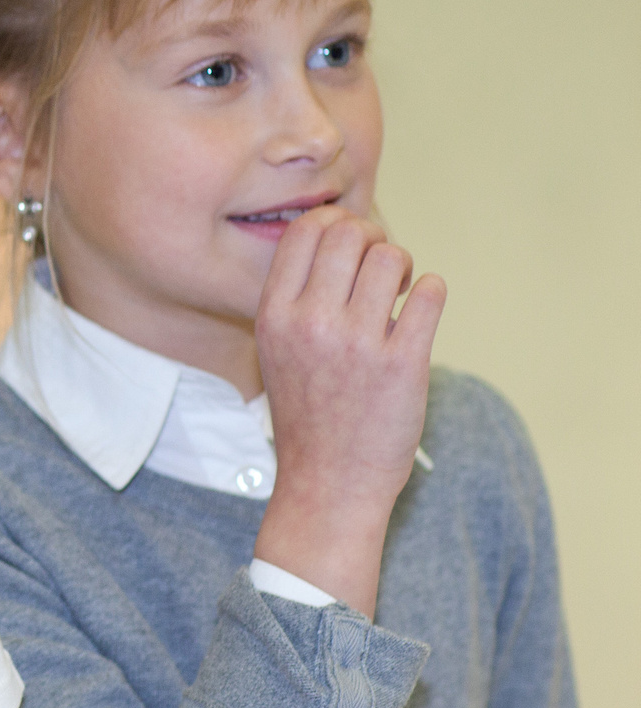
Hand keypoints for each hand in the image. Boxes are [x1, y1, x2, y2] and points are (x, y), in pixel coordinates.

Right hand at [252, 205, 444, 616]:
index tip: (351, 246)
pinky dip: (432, 290)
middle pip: (349, 233)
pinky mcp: (403, 365)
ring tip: (402, 291)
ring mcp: (358, 343)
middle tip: (381, 267)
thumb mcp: (276, 349)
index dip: (335, 224)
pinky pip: (431, 294)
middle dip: (372, 238)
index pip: (305, 231)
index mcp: (274, 314)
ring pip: (391, 256)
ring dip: (403, 263)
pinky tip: (421, 307)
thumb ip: (295, 297)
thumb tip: (339, 237)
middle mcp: (311, 322)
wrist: (329, 483)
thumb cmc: (307, 412)